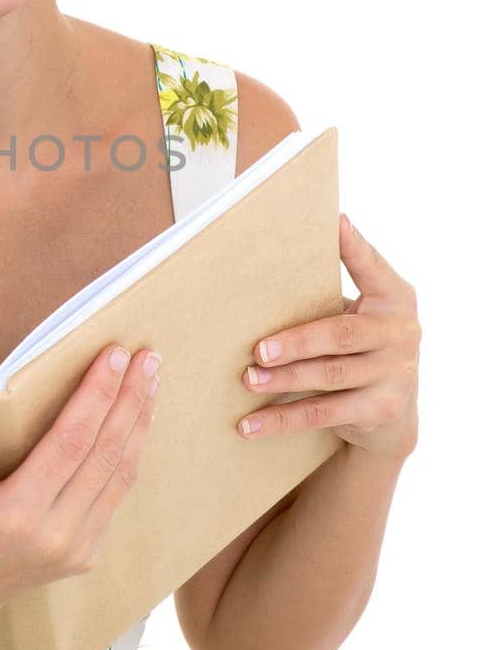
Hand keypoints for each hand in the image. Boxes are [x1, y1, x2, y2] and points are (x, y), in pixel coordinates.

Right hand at [0, 343, 161, 640]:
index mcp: (16, 515)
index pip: (70, 442)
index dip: (96, 396)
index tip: (113, 356)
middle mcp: (56, 534)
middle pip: (106, 454)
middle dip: (130, 399)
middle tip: (147, 356)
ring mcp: (76, 549)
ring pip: (121, 475)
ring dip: (139, 423)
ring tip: (151, 380)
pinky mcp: (85, 554)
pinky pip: (115, 495)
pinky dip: (129, 453)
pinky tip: (134, 422)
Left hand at [236, 212, 420, 462]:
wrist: (391, 415)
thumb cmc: (359, 348)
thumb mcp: (359, 315)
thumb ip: (332, 291)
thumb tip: (280, 260)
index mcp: (394, 297)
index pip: (372, 268)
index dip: (355, 247)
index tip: (335, 224)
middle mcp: (401, 333)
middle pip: (341, 334)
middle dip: (296, 342)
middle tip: (258, 349)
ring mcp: (396, 374)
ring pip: (329, 376)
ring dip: (284, 380)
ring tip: (249, 379)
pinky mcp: (382, 409)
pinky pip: (323, 414)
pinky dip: (282, 419)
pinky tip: (249, 424)